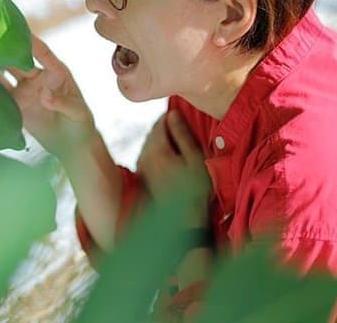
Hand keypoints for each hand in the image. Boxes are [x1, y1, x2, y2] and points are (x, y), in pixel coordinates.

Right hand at [0, 34, 98, 159]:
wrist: (72, 146)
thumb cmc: (81, 124)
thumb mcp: (78, 113)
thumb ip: (63, 103)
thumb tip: (45, 96)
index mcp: (56, 73)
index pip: (43, 53)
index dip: (31, 43)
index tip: (18, 32)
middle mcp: (39, 78)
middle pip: (18, 61)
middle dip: (4, 51)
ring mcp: (26, 91)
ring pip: (4, 75)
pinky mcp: (16, 105)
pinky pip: (0, 94)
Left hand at [136, 109, 210, 226]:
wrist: (183, 222)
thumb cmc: (195, 191)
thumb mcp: (195, 159)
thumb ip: (182, 134)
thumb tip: (173, 114)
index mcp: (156, 149)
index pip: (161, 122)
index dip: (174, 118)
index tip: (185, 120)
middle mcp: (144, 156)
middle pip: (153, 132)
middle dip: (168, 129)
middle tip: (185, 134)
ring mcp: (141, 166)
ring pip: (150, 143)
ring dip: (163, 141)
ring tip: (180, 148)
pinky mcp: (142, 175)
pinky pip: (149, 155)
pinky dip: (159, 153)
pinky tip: (172, 161)